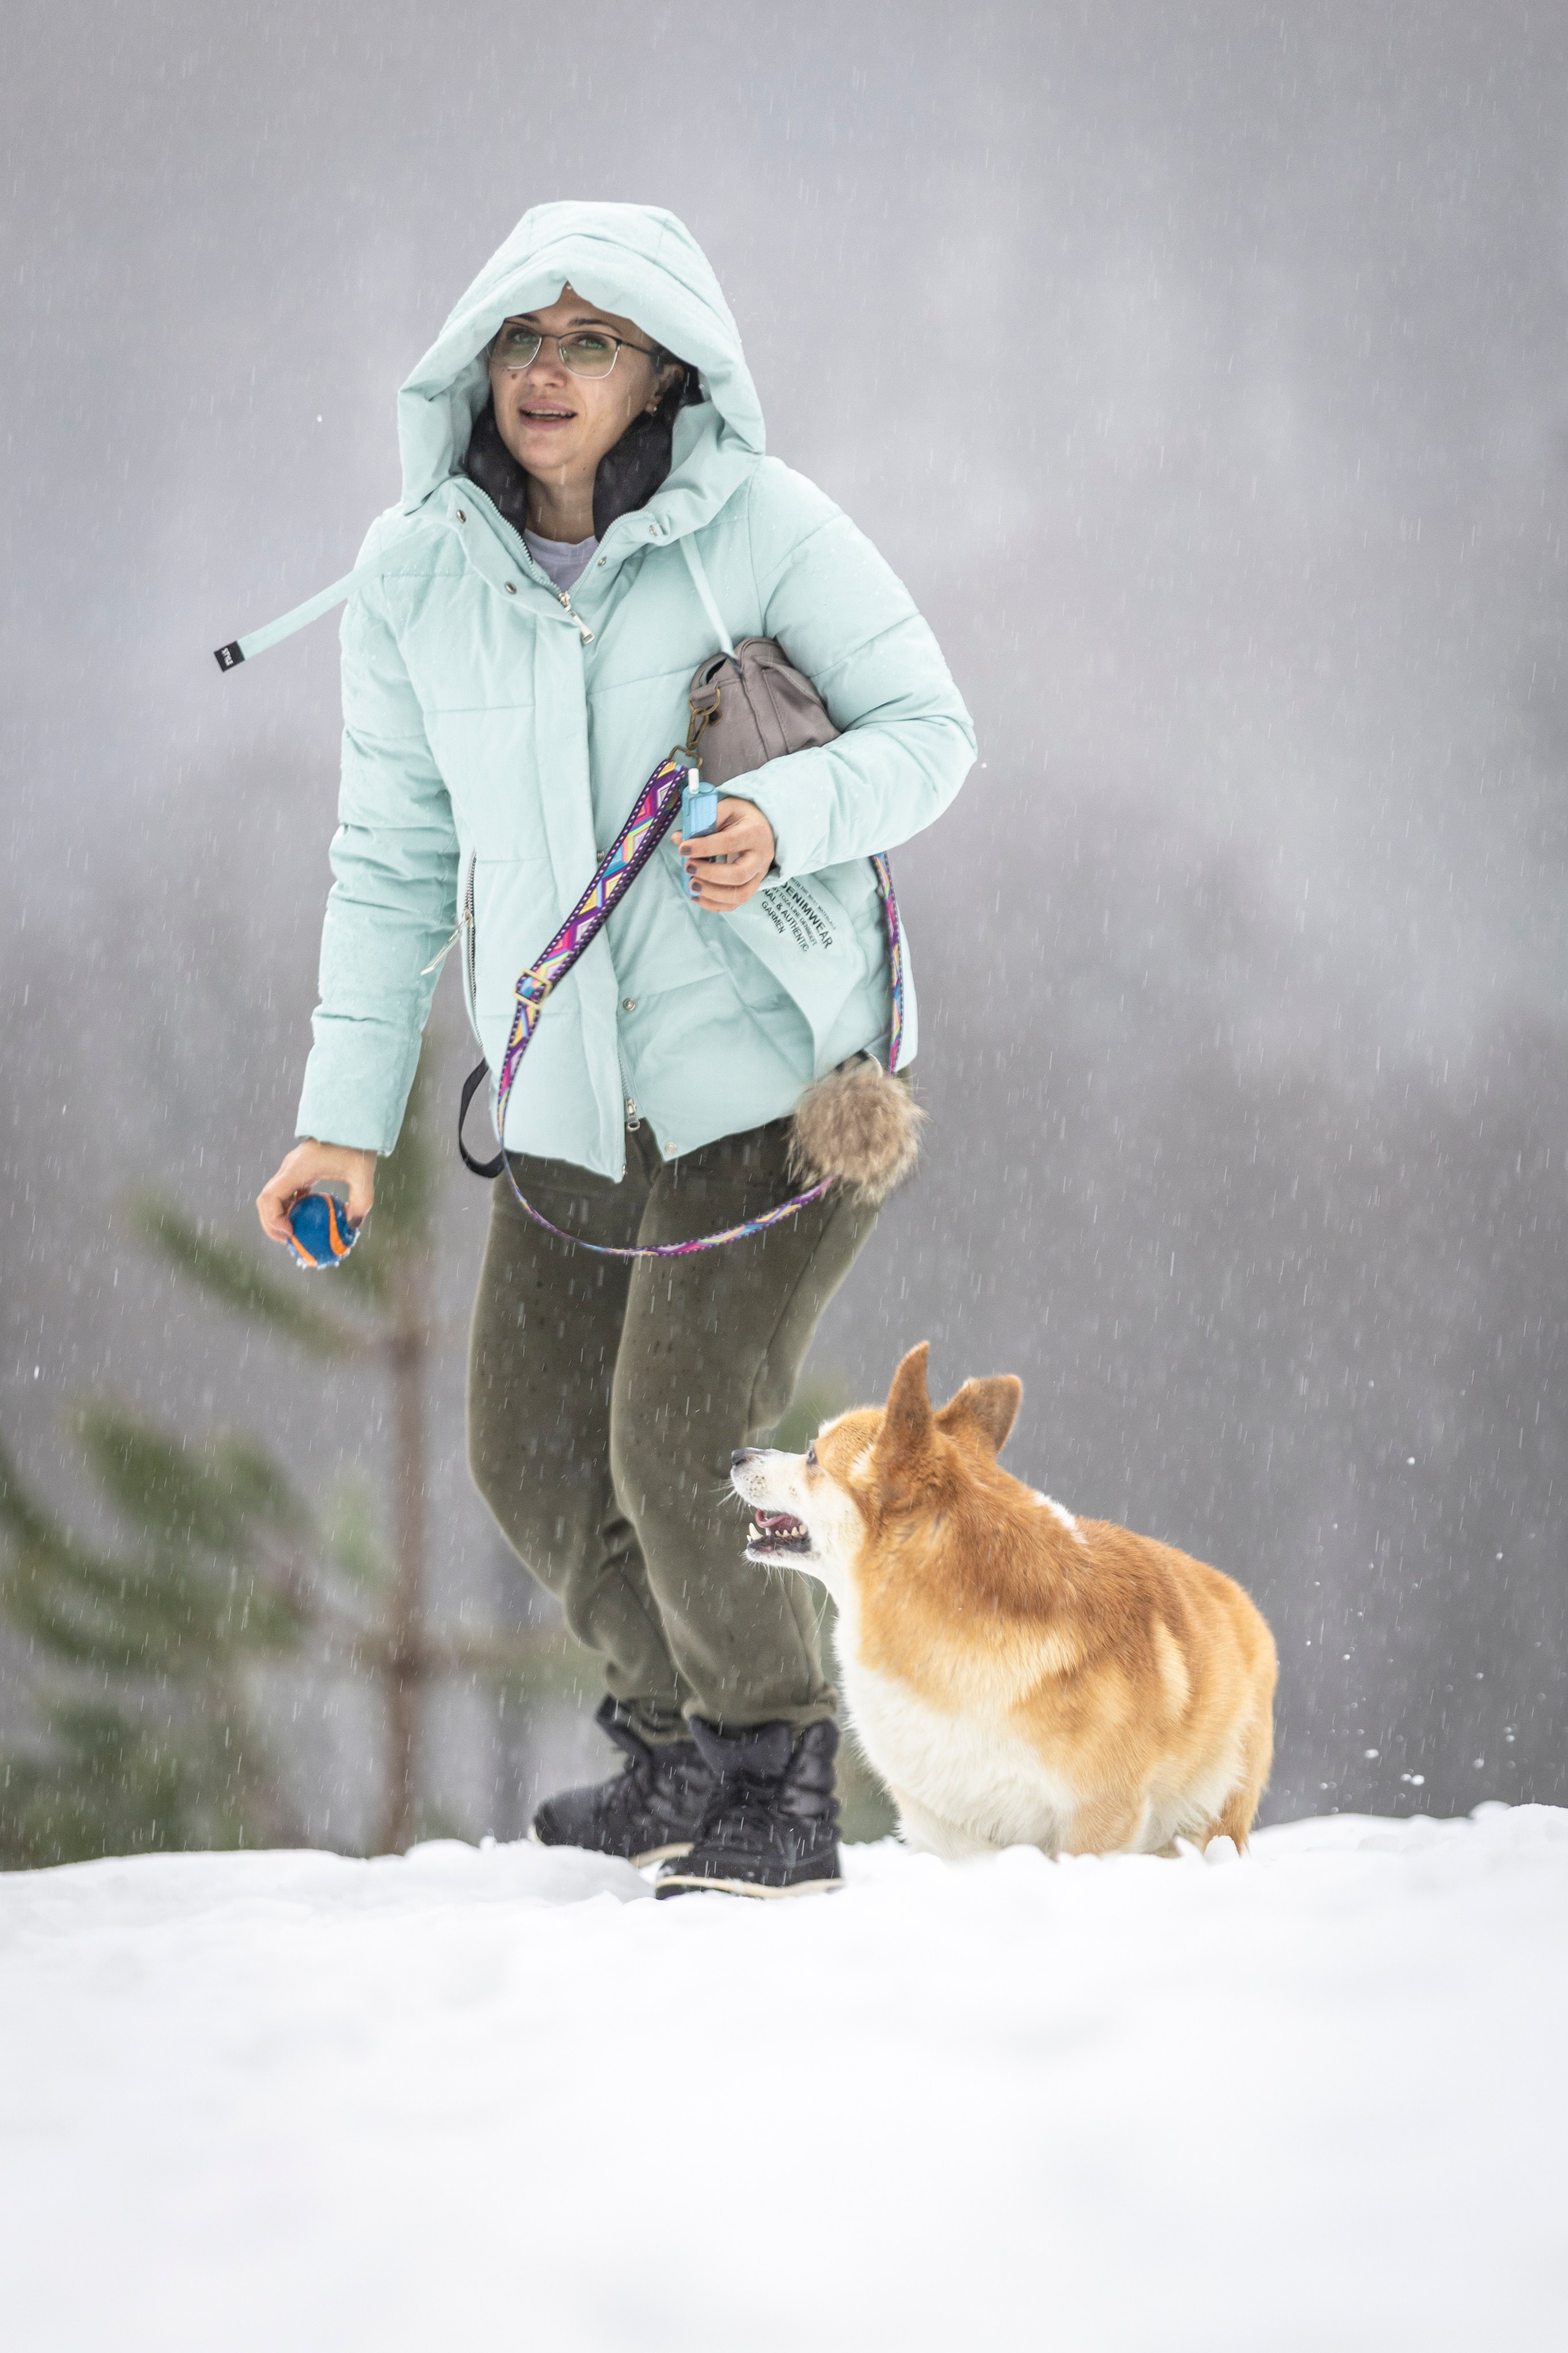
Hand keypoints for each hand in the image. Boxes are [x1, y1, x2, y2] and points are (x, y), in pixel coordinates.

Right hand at [257, 1140, 376, 1245]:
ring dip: (280, 1216)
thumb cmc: (357, 1144)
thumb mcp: (363, 1174)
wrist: (353, 1122)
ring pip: (275, 1196)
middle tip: (290, 1241)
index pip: (269, 1197)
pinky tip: (307, 1218)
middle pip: (266, 1200)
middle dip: (271, 1223)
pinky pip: (288, 1192)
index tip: (290, 1233)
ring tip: (297, 1233)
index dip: (272, 1219)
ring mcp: (293, 1168)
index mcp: (297, 1168)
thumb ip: (361, 1201)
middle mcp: (289, 1168)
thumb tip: (353, 1225)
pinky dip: (291, 1207)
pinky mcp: (300, 1169)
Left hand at [672, 798, 776, 911]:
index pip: (730, 843)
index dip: (705, 847)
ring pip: (739, 894)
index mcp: (755, 833)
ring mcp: (758, 875)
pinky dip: (714, 904)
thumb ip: (704, 822)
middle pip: (738, 874)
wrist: (764, 828)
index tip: (684, 848)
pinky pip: (735, 903)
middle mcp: (761, 857)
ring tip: (692, 884)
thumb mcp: (727, 808)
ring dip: (712, 893)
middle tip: (688, 867)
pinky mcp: (752, 887)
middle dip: (709, 874)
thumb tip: (678, 839)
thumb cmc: (742, 818)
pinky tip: (697, 896)